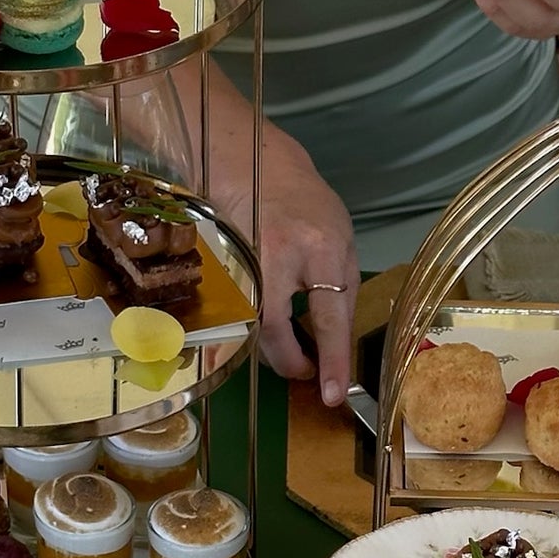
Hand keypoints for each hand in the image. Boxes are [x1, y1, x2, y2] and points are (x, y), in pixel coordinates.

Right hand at [222, 123, 358, 405]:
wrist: (255, 163)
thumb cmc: (307, 204)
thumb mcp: (341, 239)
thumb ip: (340, 287)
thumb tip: (337, 342)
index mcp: (322, 248)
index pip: (331, 316)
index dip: (332, 360)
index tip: (333, 395)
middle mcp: (280, 253)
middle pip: (276, 328)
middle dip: (289, 362)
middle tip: (303, 374)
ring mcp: (242, 258)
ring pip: (249, 324)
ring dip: (269, 348)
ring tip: (287, 349)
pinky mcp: (217, 263)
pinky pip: (234, 311)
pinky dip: (250, 327)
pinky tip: (262, 327)